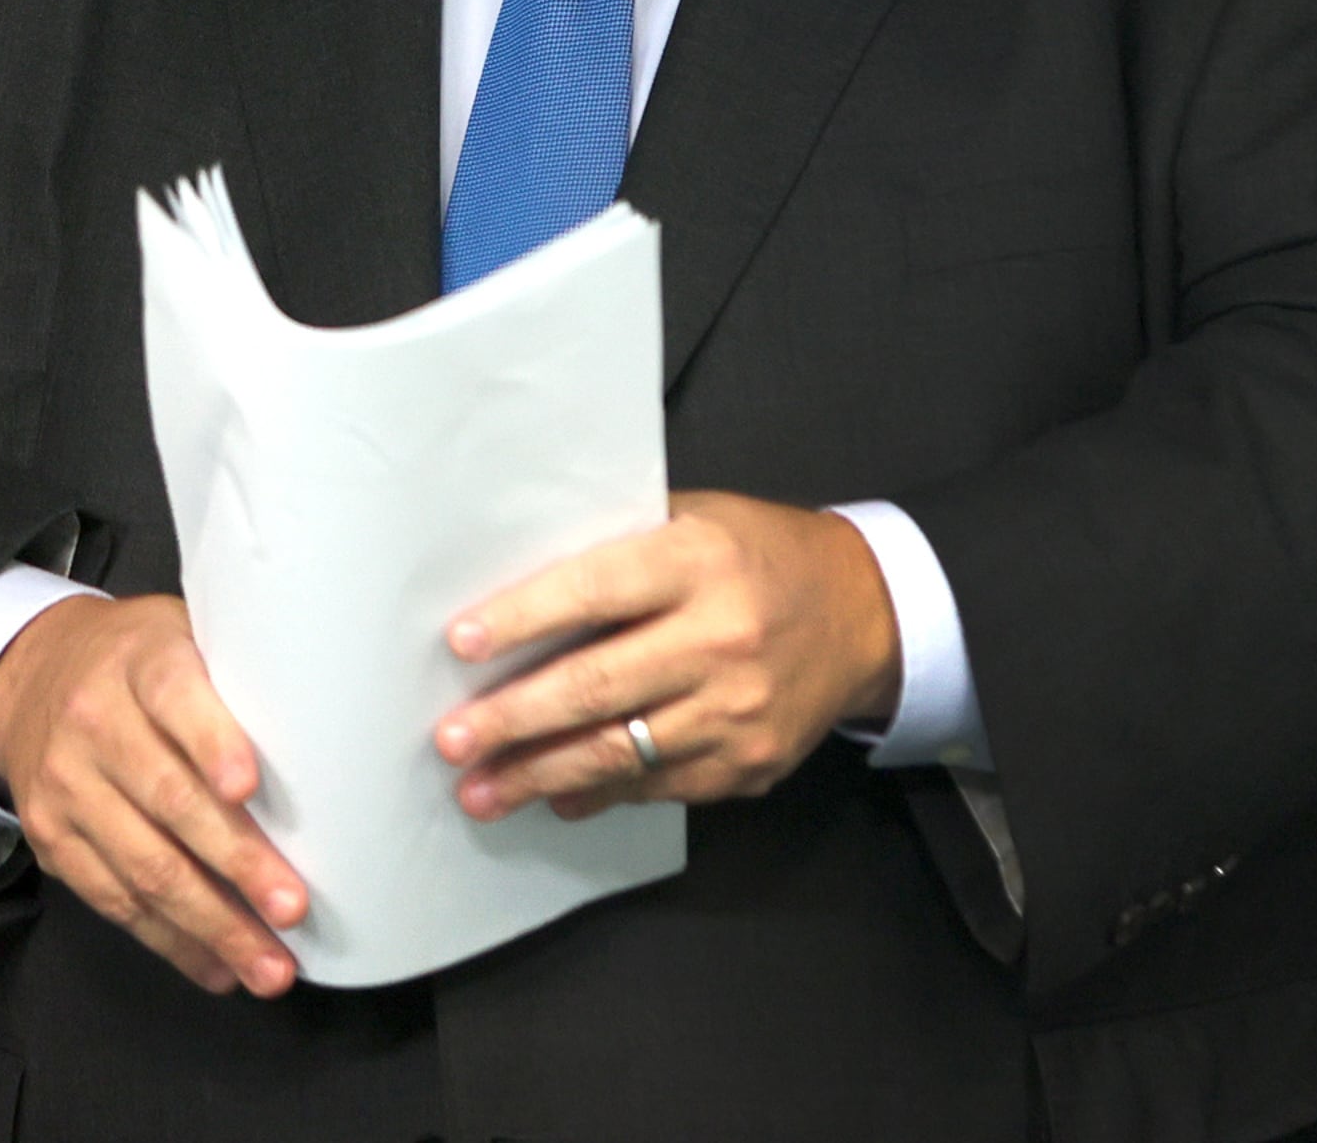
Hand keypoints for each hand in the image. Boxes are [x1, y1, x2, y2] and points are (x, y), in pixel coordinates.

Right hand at [0, 593, 305, 996]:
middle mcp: (94, 722)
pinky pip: (114, 900)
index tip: (249, 787)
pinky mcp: (52, 840)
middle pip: (168, 798)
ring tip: (269, 965)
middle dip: (236, 861)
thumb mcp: (183, 637)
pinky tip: (217, 966)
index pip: (174, 695)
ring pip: (143, 866)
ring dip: (213, 925)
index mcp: (140, 661)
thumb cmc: (140, 663)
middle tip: (292, 907)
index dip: (213, 742)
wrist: (31, 676)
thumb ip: (239, 680)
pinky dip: (171, 941)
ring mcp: (67, 786)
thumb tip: (340, 744)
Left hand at [433, 492, 901, 820]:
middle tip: (451, 740)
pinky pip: (658, 787)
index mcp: (697, 561)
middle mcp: (720, 638)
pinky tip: (555, 797)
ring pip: (619, 752)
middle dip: (512, 719)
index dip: (522, 618)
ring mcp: (738, 710)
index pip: (594, 590)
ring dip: (539, 775)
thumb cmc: (758, 555)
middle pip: (596, 685)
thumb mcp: (694, 518)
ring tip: (479, 792)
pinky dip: (599, 794)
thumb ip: (620, 545)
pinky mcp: (749, 763)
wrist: (865, 613)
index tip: (461, 644)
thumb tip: (513, 575)